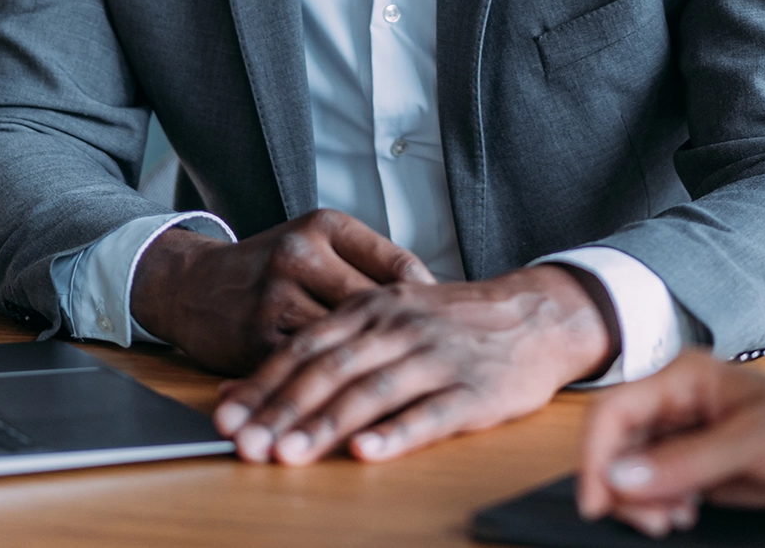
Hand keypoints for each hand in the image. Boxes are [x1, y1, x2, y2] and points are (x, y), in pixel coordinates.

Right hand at [130, 208, 433, 375]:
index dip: (428, 302)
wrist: (192, 285)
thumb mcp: (317, 243)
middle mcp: (300, 256)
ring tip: (410, 391)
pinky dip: (335, 390)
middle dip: (406, 340)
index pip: (397, 266)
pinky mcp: (256, 339)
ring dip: (372, 372)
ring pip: (343, 344)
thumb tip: (433, 295)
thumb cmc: (271, 267)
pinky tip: (359, 405)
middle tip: (439, 365)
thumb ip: (368, 263)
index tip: (448, 326)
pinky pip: (310, 371)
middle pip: (374, 308)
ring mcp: (276, 298)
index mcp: (325, 227)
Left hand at [211, 264, 614, 464]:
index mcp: (375, 308)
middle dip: (282, 412)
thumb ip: (331, 345)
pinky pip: (430, 414)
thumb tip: (249, 387)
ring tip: (290, 456)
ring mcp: (438, 358)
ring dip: (326, 427)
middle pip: (330, 372)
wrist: (538, 314)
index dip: (264, 386)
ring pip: (372, 393)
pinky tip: (368, 453)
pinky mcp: (475, 390)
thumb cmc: (454, 321)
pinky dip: (396, 434)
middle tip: (246, 446)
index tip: (227, 420)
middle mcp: (401, 328)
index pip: (307, 348)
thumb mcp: (392, 313)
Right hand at [575, 351, 764, 537]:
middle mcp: (674, 402)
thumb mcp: (750, 444)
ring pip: (628, 469)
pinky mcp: (692, 464)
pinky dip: (657, 506)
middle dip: (621, 487)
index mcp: (682, 377)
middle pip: (614, 444)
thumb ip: (684, 462)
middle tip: (655, 522)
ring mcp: (681, 434)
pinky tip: (685, 513)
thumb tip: (620, 478)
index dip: (595, 455)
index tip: (597, 502)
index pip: (614, 411)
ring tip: (675, 519)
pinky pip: (651, 486)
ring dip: (639, 501)